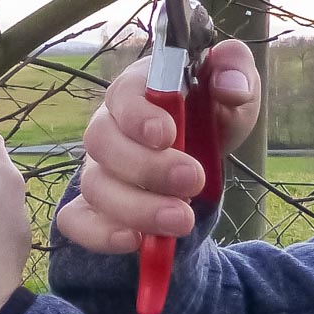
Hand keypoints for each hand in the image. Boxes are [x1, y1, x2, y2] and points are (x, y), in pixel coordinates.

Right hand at [56, 38, 259, 253]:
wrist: (202, 150)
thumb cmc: (211, 109)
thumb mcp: (234, 85)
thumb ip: (235, 71)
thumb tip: (232, 87)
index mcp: (137, 89)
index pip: (122, 95)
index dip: (139, 116)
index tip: (169, 134)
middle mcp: (109, 126)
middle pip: (103, 144)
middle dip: (147, 168)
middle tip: (193, 182)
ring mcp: (99, 167)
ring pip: (95, 186)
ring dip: (137, 208)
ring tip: (182, 221)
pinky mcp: (96, 205)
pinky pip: (78, 221)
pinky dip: (99, 234)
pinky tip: (133, 242)